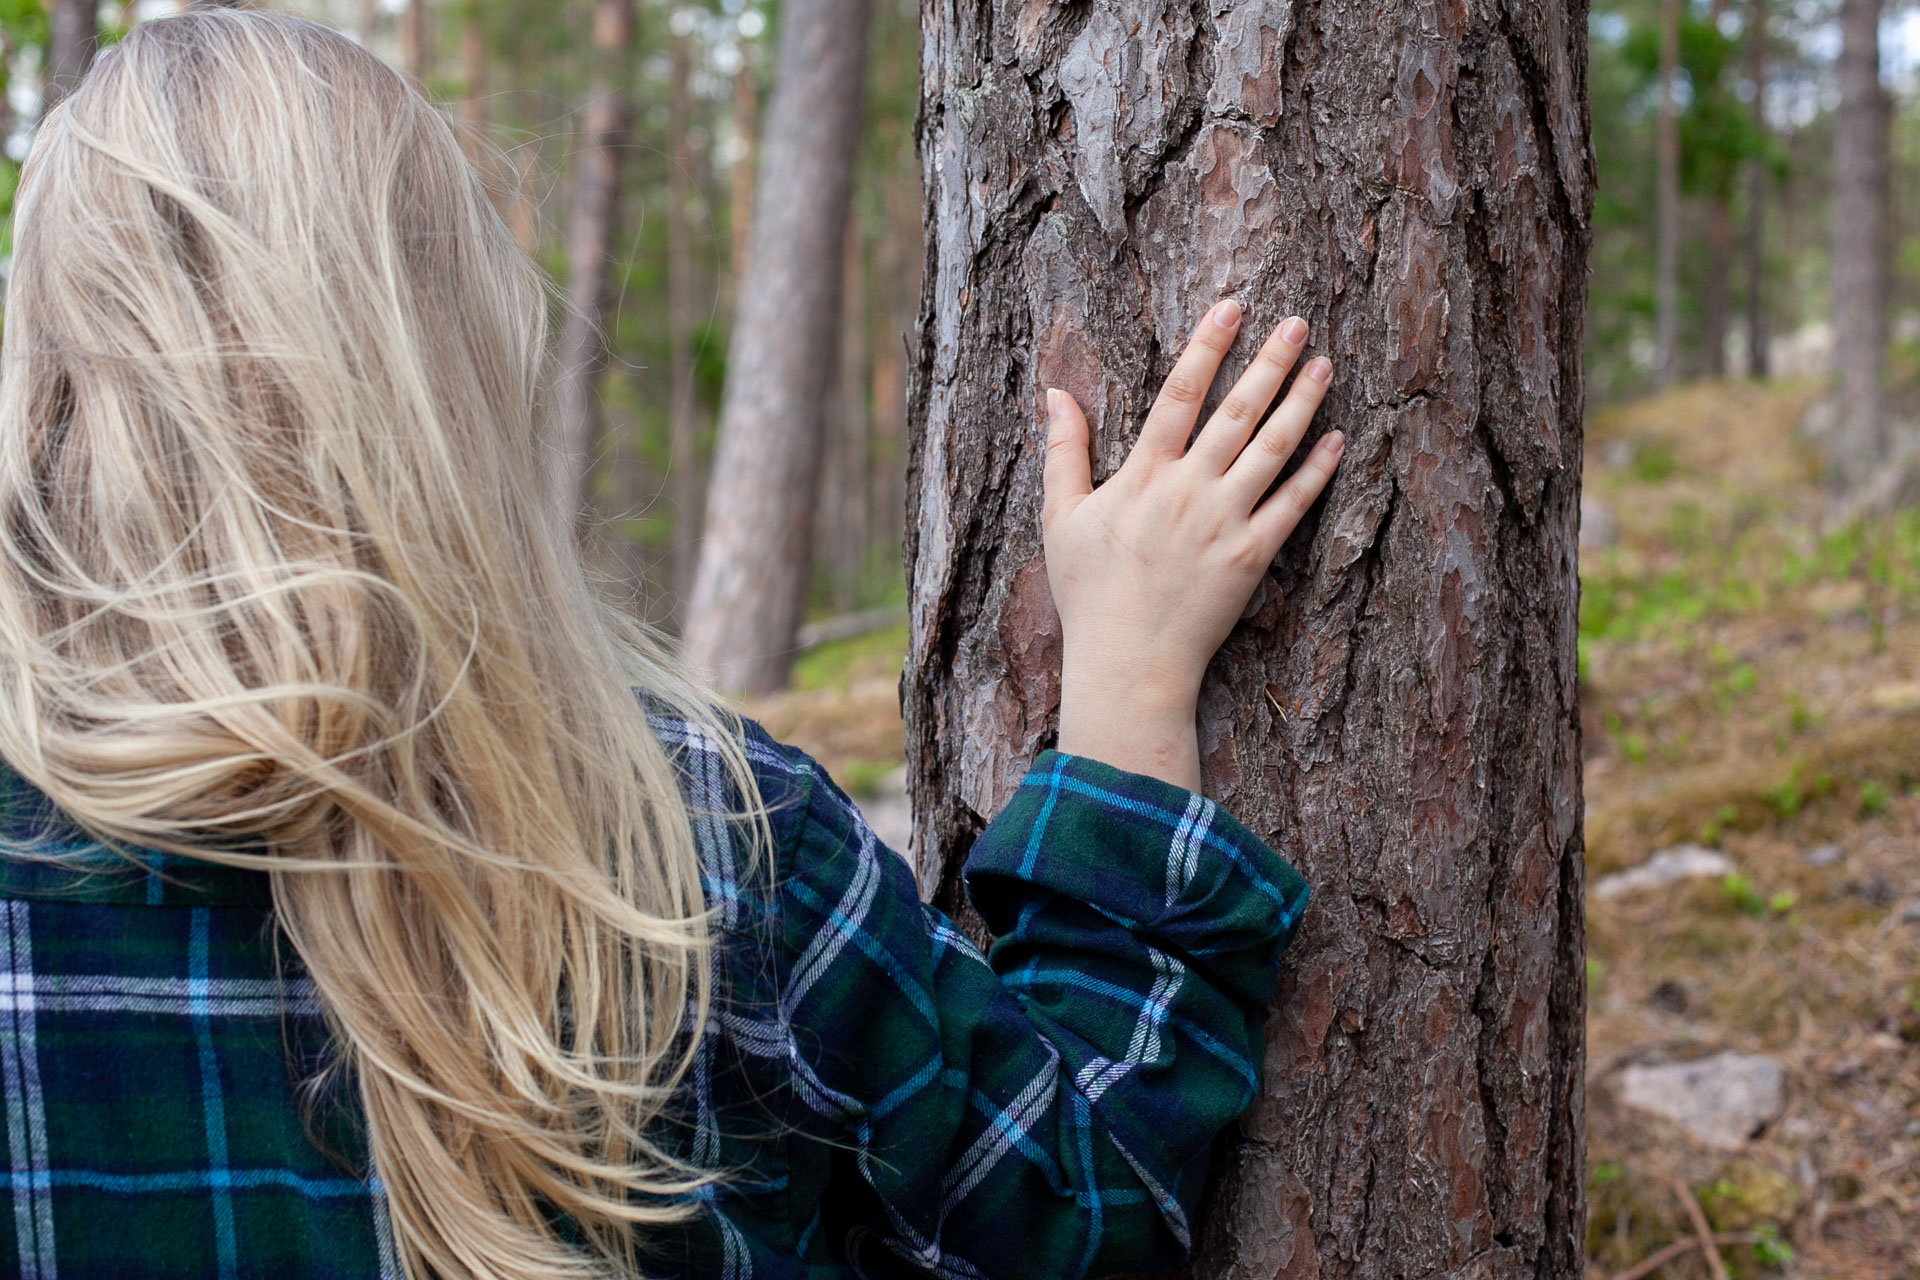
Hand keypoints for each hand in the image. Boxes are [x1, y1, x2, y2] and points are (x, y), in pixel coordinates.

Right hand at [1042, 299, 1341, 790]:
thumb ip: (1063, 452)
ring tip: (1324, 364)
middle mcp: (1188, 488)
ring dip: (1303, 401)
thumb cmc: (1089, 594)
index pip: (1179, 394)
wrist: (1128, 662)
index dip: (1207, 346)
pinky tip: (1337, 437)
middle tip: (1297, 322)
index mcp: (1143, 474)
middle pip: (1237, 410)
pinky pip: (1293, 503)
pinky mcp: (1253, 555)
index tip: (1232, 307)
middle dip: (1270, 361)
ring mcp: (1225, 520)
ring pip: (1273, 447)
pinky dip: (1317, 468)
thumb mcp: (1060, 518)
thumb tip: (1054, 394)